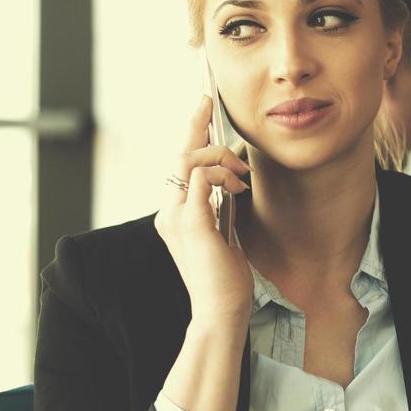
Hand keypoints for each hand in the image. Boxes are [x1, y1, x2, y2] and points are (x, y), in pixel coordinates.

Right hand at [154, 95, 253, 324]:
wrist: (220, 310)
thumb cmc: (225, 278)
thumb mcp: (221, 233)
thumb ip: (217, 207)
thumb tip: (229, 180)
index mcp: (174, 214)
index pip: (179, 165)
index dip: (190, 134)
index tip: (203, 109)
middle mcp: (168, 212)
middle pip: (179, 154)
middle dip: (196, 123)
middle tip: (210, 100)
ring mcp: (175, 216)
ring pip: (187, 159)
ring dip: (220, 157)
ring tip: (242, 177)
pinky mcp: (191, 222)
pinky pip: (200, 176)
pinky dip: (221, 172)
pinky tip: (237, 187)